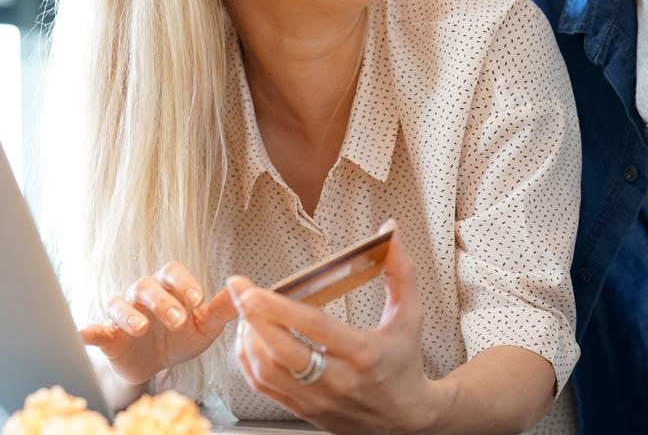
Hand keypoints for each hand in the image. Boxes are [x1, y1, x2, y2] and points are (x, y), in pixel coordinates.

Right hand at [79, 261, 235, 386]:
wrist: (156, 366)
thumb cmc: (180, 338)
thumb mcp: (205, 328)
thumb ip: (221, 311)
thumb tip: (244, 291)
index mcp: (169, 288)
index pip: (173, 272)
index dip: (184, 282)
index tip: (197, 299)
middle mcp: (143, 295)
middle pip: (146, 285)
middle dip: (162, 301)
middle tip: (177, 320)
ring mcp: (123, 314)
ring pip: (118, 303)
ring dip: (129, 314)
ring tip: (141, 328)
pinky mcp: (107, 337)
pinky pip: (94, 330)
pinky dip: (89, 331)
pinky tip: (85, 334)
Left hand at [228, 222, 445, 434]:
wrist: (405, 417)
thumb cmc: (404, 364)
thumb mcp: (409, 316)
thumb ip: (400, 272)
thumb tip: (390, 232)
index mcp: (363, 354)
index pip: (314, 328)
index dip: (280, 308)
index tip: (254, 290)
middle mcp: (337, 380)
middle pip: (281, 352)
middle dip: (253, 318)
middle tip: (238, 291)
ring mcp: (316, 399)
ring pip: (266, 371)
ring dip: (249, 338)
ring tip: (245, 312)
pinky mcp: (303, 409)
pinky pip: (263, 387)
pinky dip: (248, 360)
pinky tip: (250, 338)